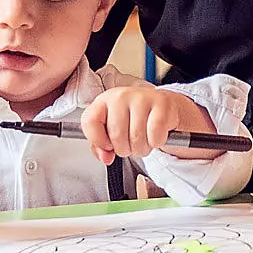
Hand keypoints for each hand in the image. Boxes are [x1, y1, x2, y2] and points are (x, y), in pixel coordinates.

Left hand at [80, 87, 215, 164]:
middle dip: (125, 149)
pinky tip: (155, 135)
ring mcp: (141, 97)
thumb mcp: (112, 129)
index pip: (89, 121)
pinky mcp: (161, 103)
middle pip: (116, 136)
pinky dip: (156, 143)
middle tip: (131, 143)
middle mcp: (120, 96)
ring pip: (136, 138)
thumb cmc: (134, 118)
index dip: (98, 140)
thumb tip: (105, 157)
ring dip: (142, 148)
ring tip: (144, 140)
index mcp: (104, 101)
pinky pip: (155, 136)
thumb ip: (100, 146)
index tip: (108, 145)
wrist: (163, 106)